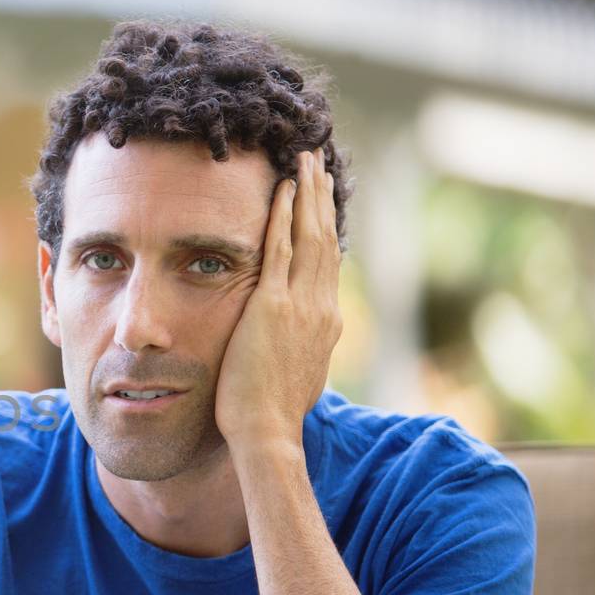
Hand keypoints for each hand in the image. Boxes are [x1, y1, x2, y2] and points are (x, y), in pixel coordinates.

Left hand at [215, 150, 342, 453]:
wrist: (267, 432)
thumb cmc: (271, 415)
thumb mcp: (296, 375)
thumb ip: (298, 351)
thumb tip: (297, 347)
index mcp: (326, 323)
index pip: (327, 263)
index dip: (325, 228)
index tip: (321, 202)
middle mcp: (322, 307)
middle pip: (325, 239)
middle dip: (321, 199)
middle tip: (318, 164)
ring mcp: (300, 305)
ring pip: (309, 236)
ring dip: (307, 195)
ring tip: (306, 162)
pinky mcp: (273, 306)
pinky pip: (279, 249)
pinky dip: (282, 217)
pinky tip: (282, 190)